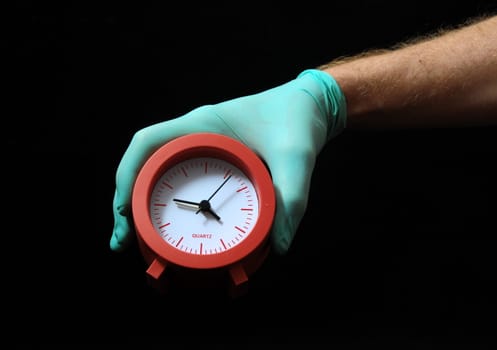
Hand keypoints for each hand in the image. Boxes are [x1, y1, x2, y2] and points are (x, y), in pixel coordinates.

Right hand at [110, 69, 346, 254]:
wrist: (311, 105)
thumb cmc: (298, 120)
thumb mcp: (296, 158)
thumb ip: (291, 200)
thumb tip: (279, 246)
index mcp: (204, 125)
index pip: (147, 143)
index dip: (126, 174)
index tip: (124, 211)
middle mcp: (195, 134)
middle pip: (143, 162)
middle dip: (126, 199)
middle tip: (124, 239)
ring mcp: (202, 145)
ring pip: (156, 171)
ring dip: (141, 202)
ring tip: (136, 239)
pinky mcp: (213, 158)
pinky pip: (177, 177)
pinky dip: (165, 201)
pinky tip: (167, 224)